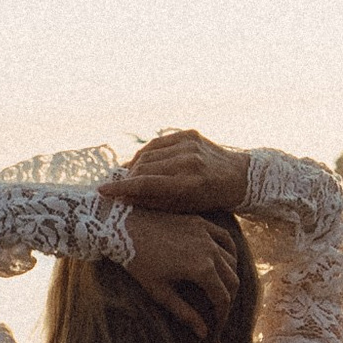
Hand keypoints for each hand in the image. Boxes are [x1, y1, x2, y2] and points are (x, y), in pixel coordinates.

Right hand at [111, 129, 251, 213]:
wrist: (240, 177)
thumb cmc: (210, 200)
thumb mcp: (184, 208)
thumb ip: (155, 201)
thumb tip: (125, 197)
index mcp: (190, 184)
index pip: (146, 184)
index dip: (121, 188)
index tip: (102, 191)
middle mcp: (189, 161)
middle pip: (144, 167)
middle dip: (127, 178)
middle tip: (116, 187)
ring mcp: (190, 145)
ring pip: (148, 153)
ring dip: (135, 165)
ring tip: (127, 177)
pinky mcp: (190, 134)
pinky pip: (158, 143)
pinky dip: (147, 153)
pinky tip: (141, 162)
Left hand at [121, 205, 237, 336]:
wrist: (124, 227)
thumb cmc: (138, 262)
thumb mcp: (160, 292)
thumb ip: (185, 313)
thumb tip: (203, 333)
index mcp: (202, 270)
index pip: (222, 298)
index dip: (222, 315)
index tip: (217, 326)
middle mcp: (210, 251)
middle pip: (232, 280)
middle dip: (228, 299)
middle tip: (219, 311)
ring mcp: (207, 234)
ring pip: (232, 260)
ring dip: (230, 277)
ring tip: (220, 289)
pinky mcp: (201, 223)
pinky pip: (225, 239)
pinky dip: (230, 252)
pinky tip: (225, 261)